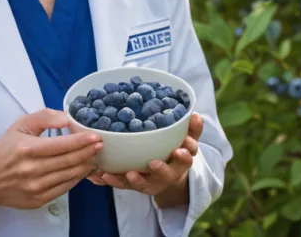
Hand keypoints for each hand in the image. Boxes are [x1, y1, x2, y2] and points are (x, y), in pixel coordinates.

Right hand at [0, 108, 102, 209]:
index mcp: (27, 149)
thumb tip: (66, 118)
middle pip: (69, 161)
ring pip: (69, 175)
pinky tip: (82, 170)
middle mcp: (32, 169)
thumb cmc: (5, 150)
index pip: (62, 145)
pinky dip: (76, 179)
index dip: (82, 141)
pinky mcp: (38, 200)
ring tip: (96, 157)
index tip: (96, 136)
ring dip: (86, 166)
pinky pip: (64, 188)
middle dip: (89, 152)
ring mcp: (35, 187)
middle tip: (101, 145)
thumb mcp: (20, 125)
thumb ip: (44, 117)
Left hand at [88, 112, 202, 204]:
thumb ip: (192, 129)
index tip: (180, 150)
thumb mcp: (188, 141)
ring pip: (145, 184)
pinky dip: (115, 181)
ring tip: (129, 173)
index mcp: (182, 161)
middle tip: (153, 163)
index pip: (187, 158)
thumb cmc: (176, 152)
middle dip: (161, 169)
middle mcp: (168, 174)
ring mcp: (151, 182)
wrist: (169, 177)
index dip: (185, 154)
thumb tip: (195, 114)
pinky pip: (125, 185)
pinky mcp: (136, 186)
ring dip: (136, 179)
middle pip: (167, 174)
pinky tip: (105, 175)